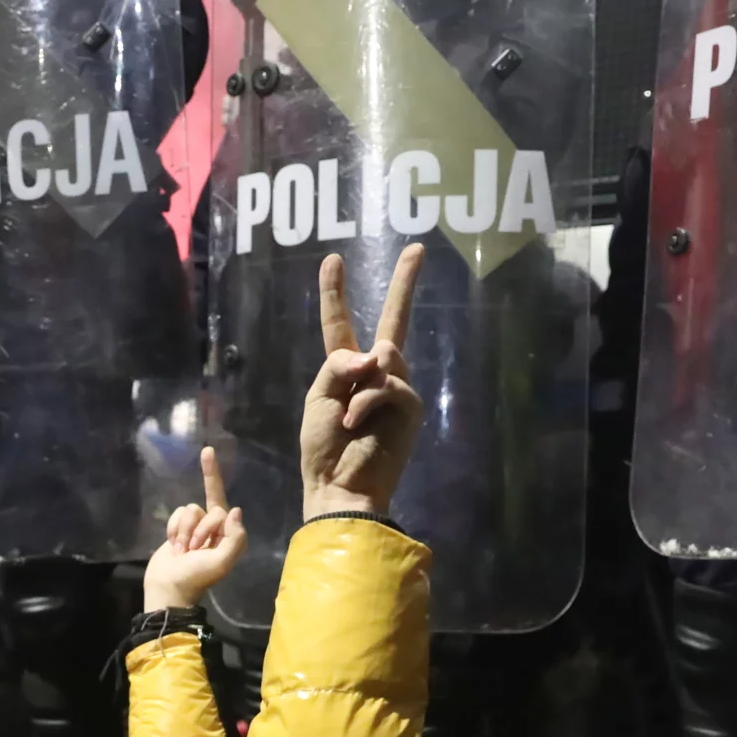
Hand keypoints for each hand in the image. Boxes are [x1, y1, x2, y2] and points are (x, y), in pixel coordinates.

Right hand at [144, 445, 247, 611]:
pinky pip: (177, 514)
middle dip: (198, 528)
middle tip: (194, 550)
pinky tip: (173, 547)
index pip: (224, 503)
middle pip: (207, 508)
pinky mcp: (180, 529)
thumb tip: (235, 510)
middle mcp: (216, 529)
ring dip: (184, 531)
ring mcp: (197, 529)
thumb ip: (234, 538)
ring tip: (182, 551)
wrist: (167, 587)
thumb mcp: (221, 562)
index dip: (213, 477)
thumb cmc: (196, 577)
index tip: (206, 451)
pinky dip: (173, 529)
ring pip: (189, 510)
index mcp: (230, 535)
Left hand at [299, 244, 423, 520]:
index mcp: (345, 370)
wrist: (339, 487)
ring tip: (349, 416)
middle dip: (404, 283)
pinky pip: (388, 385)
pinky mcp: (411, 406)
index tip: (333, 260)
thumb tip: (374, 354)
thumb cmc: (323, 448)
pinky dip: (366, 403)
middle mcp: (375, 374)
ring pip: (386, 353)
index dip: (336, 292)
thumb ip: (339, 365)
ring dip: (361, 381)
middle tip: (417, 249)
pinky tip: (356, 424)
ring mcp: (397, 388)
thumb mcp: (319, 398)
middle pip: (392, 320)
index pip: (340, 324)